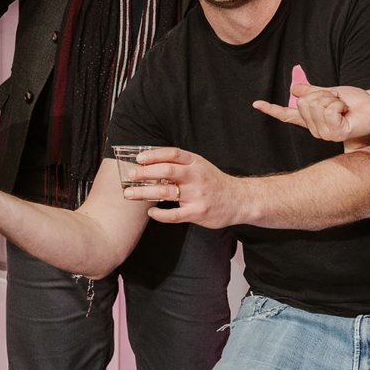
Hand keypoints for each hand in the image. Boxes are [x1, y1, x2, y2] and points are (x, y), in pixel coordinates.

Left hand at [121, 146, 250, 226]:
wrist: (239, 200)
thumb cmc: (214, 182)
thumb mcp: (200, 167)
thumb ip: (180, 164)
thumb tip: (150, 163)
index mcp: (196, 163)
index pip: (172, 154)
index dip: (154, 155)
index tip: (139, 158)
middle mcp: (196, 176)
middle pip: (166, 171)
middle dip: (145, 173)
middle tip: (130, 175)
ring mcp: (197, 195)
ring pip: (165, 192)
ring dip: (144, 192)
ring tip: (130, 193)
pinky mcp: (197, 212)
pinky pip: (174, 215)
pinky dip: (159, 214)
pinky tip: (151, 212)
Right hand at [253, 67, 369, 147]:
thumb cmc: (357, 104)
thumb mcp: (332, 92)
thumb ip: (313, 91)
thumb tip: (294, 89)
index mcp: (313, 118)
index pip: (288, 114)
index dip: (272, 109)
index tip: (256, 103)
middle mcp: (315, 128)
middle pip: (303, 101)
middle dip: (322, 94)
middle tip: (338, 101)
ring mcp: (324, 133)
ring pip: (315, 105)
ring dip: (332, 99)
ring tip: (344, 107)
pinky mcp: (334, 134)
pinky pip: (328, 111)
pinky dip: (338, 105)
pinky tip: (346, 112)